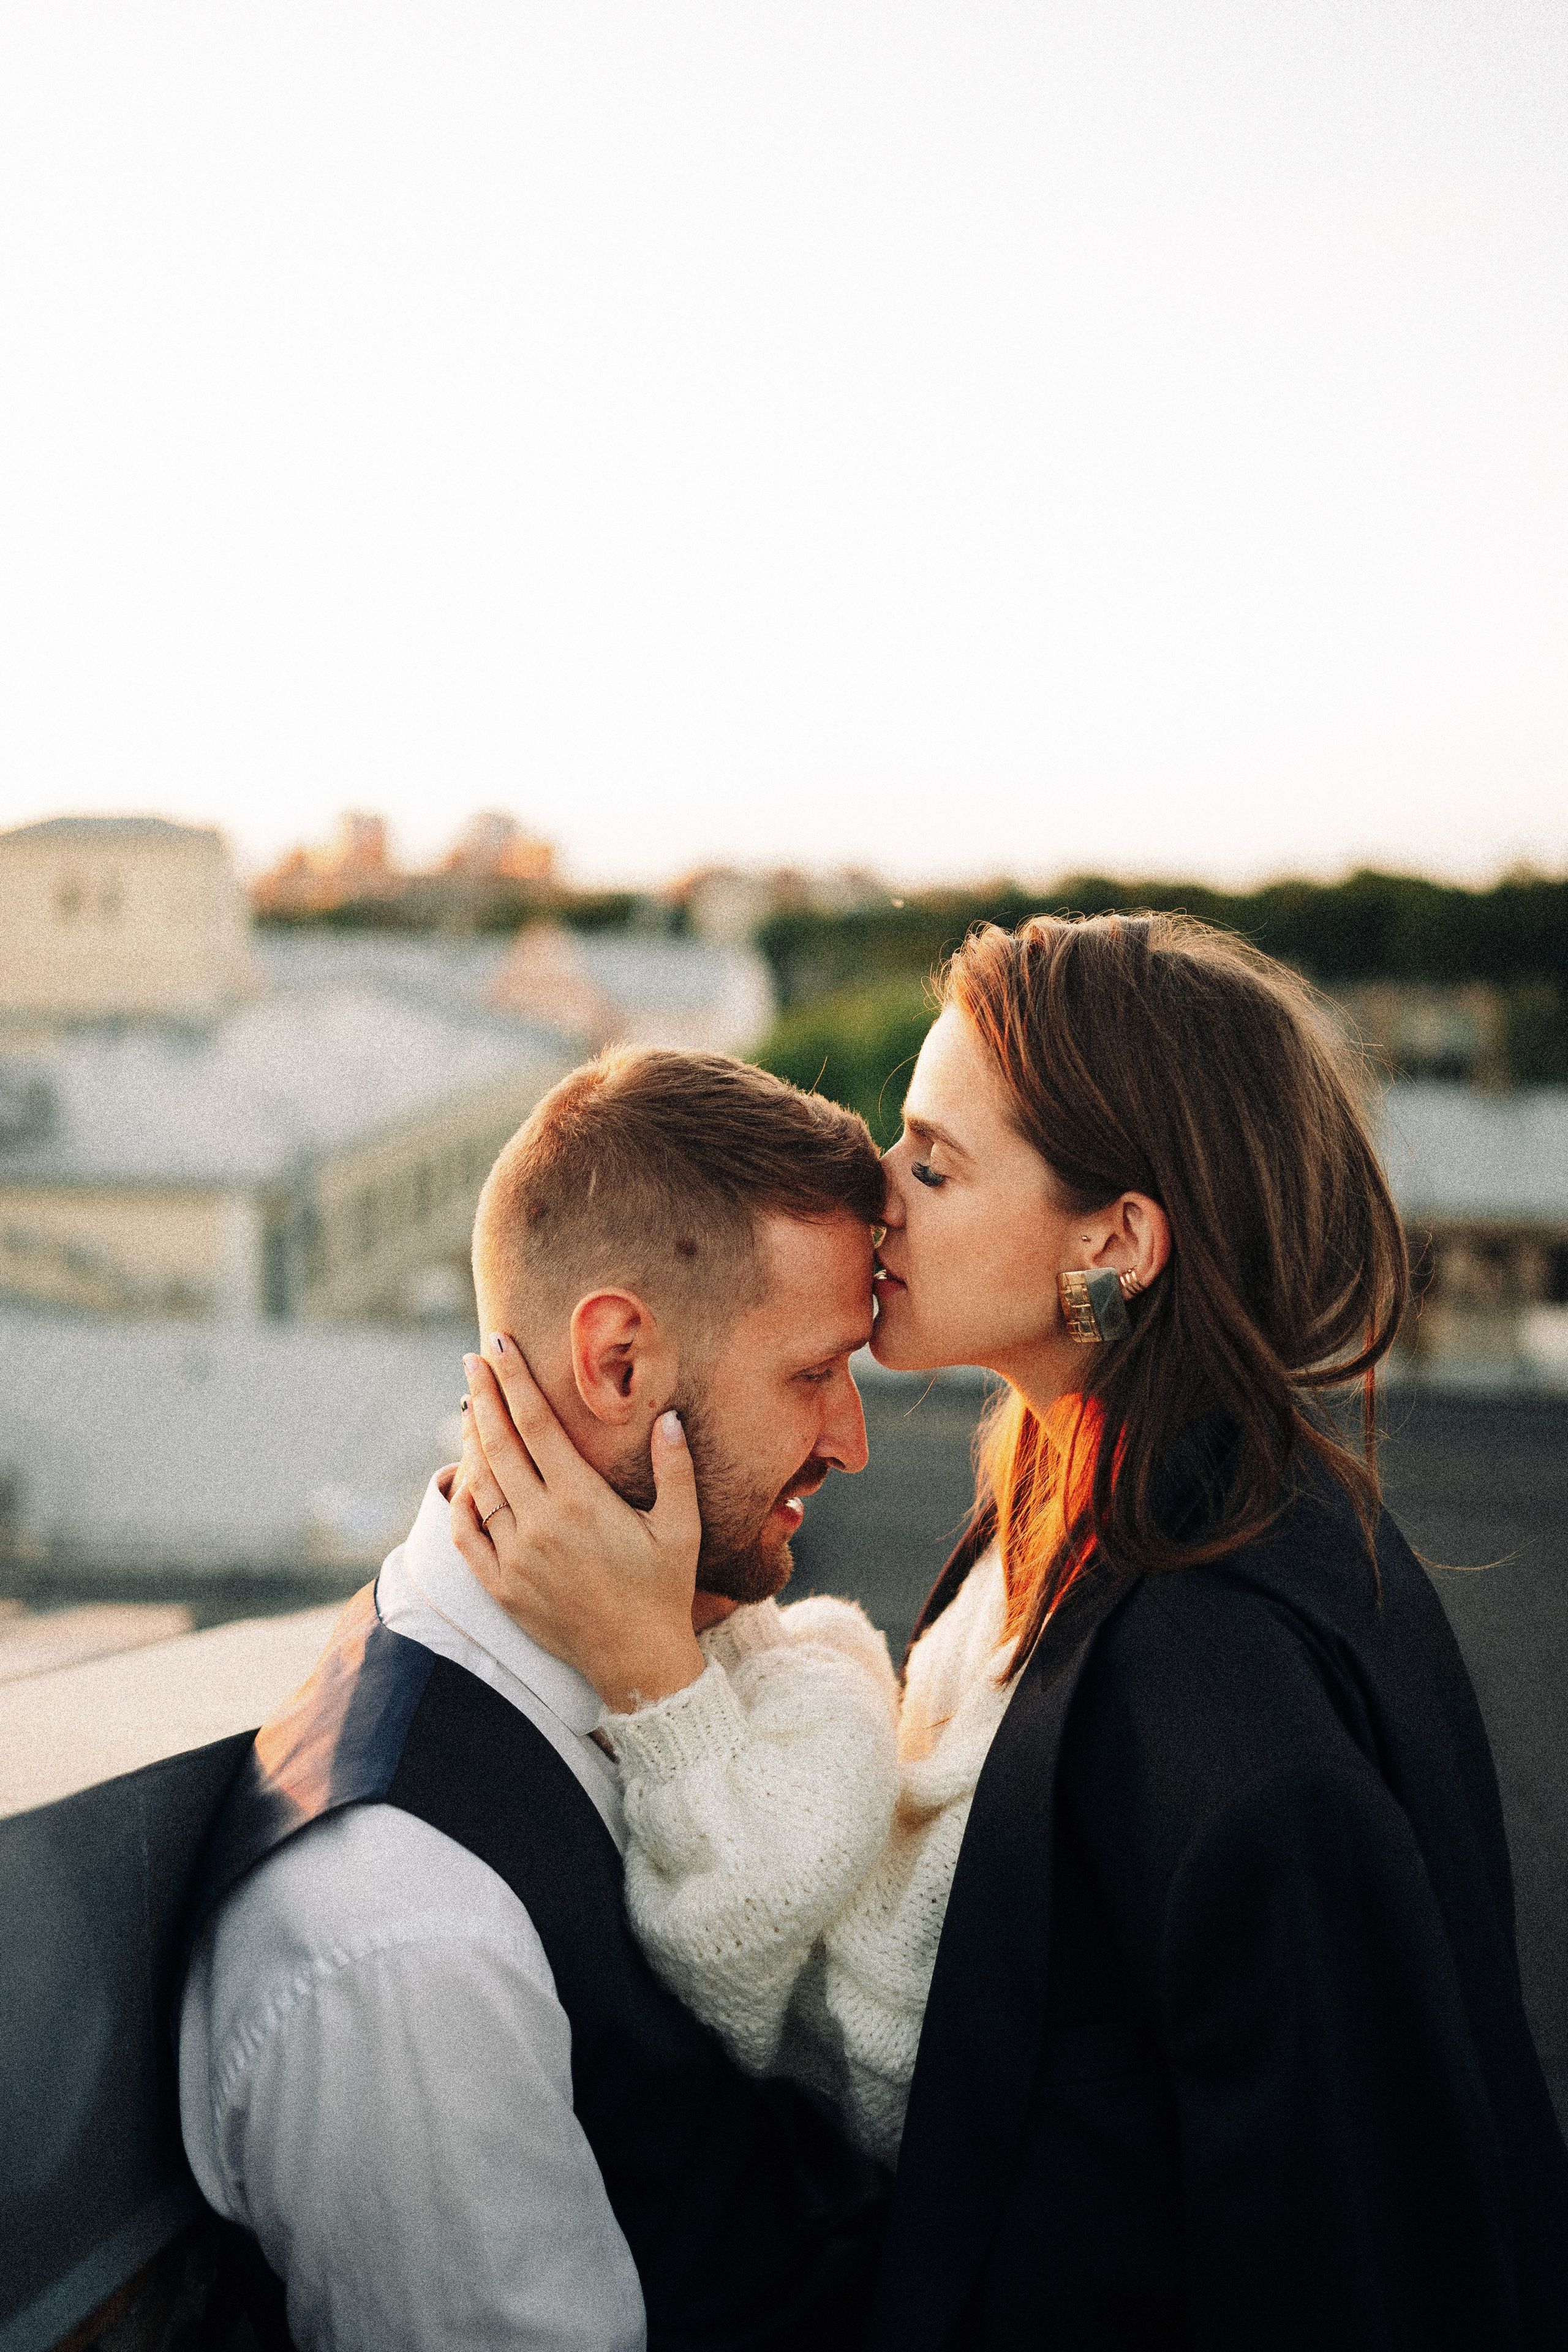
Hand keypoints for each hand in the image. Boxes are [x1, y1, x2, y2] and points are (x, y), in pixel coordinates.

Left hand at [450, 1334, 708, 1712]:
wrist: (638, 1664)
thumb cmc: (664, 1591)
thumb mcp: (682, 1528)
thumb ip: (675, 1469)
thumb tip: (667, 1416)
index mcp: (582, 1501)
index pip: (537, 1425)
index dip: (515, 1382)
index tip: (498, 1346)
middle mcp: (540, 1524)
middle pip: (500, 1444)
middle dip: (484, 1396)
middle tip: (473, 1360)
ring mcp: (515, 1557)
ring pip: (480, 1485)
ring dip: (472, 1441)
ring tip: (471, 1407)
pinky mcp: (501, 1587)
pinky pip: (467, 1535)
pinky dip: (461, 1501)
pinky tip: (464, 1478)